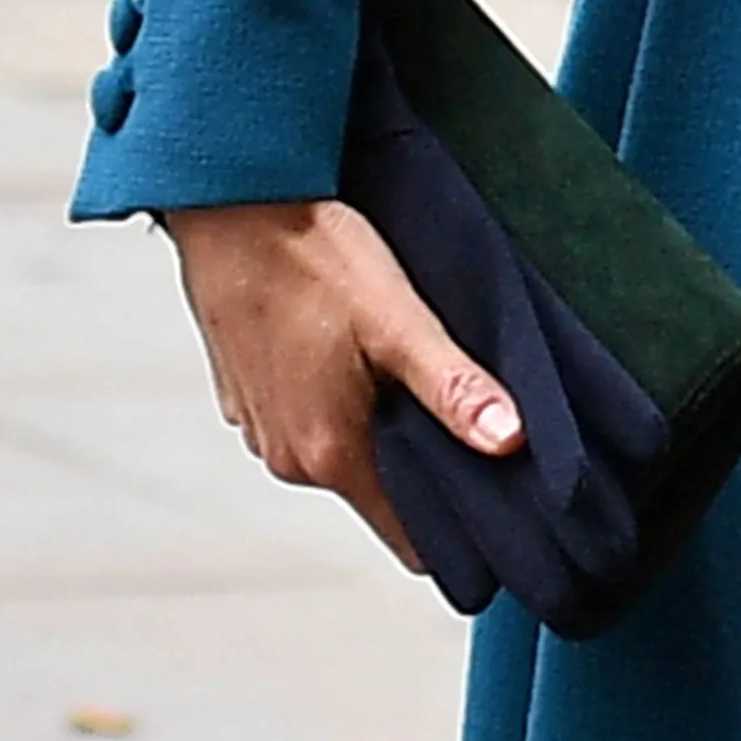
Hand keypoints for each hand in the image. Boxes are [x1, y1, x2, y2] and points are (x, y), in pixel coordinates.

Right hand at [159, 195, 518, 572]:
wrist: (230, 203)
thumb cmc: (311, 254)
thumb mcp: (398, 319)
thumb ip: (454, 387)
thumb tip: (510, 441)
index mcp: (328, 452)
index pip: (406, 537)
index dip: (461, 528)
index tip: (505, 509)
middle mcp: (288, 454)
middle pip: (381, 493)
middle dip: (431, 469)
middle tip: (480, 423)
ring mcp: (262, 427)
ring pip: (346, 453)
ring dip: (386, 429)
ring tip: (423, 378)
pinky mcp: (249, 396)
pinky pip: (311, 421)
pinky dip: (345, 403)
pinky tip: (366, 356)